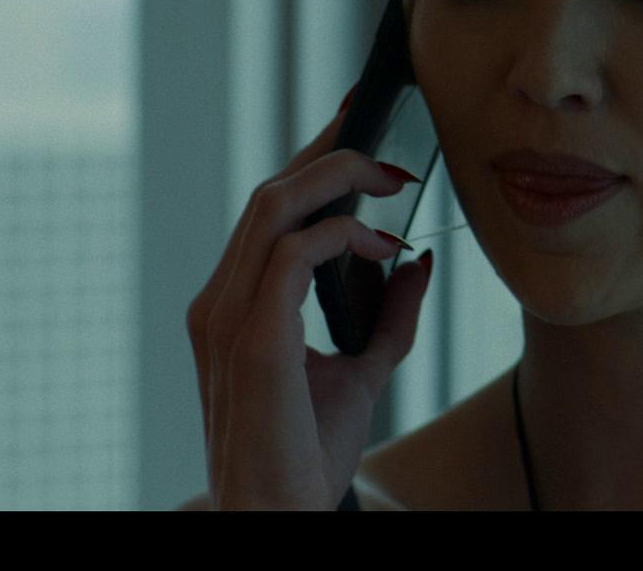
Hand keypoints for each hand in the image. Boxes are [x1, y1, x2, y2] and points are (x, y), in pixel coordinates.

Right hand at [185, 91, 434, 509]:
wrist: (280, 512)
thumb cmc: (308, 450)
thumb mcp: (362, 369)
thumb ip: (389, 315)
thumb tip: (421, 261)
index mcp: (236, 304)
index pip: (271, 211)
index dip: (315, 161)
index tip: (364, 129)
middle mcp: (220, 301)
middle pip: (271, 193)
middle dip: (332, 151)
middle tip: (393, 142)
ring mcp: (227, 317)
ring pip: (274, 206)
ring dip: (339, 178)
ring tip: (394, 181)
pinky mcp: (253, 338)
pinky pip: (292, 253)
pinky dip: (344, 235)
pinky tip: (384, 245)